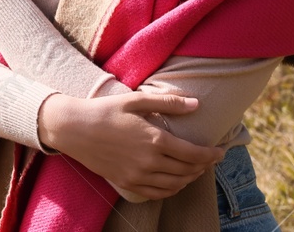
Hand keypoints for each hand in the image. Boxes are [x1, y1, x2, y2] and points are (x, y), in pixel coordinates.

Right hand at [37, 92, 226, 200]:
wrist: (72, 129)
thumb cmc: (104, 110)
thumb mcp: (135, 100)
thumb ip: (167, 103)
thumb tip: (196, 104)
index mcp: (154, 138)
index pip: (194, 153)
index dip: (212, 155)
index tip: (220, 152)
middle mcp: (149, 160)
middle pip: (188, 171)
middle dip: (203, 166)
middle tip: (209, 159)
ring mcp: (138, 174)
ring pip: (175, 184)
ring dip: (190, 179)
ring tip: (194, 170)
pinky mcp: (127, 182)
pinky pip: (158, 193)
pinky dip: (172, 190)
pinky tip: (175, 182)